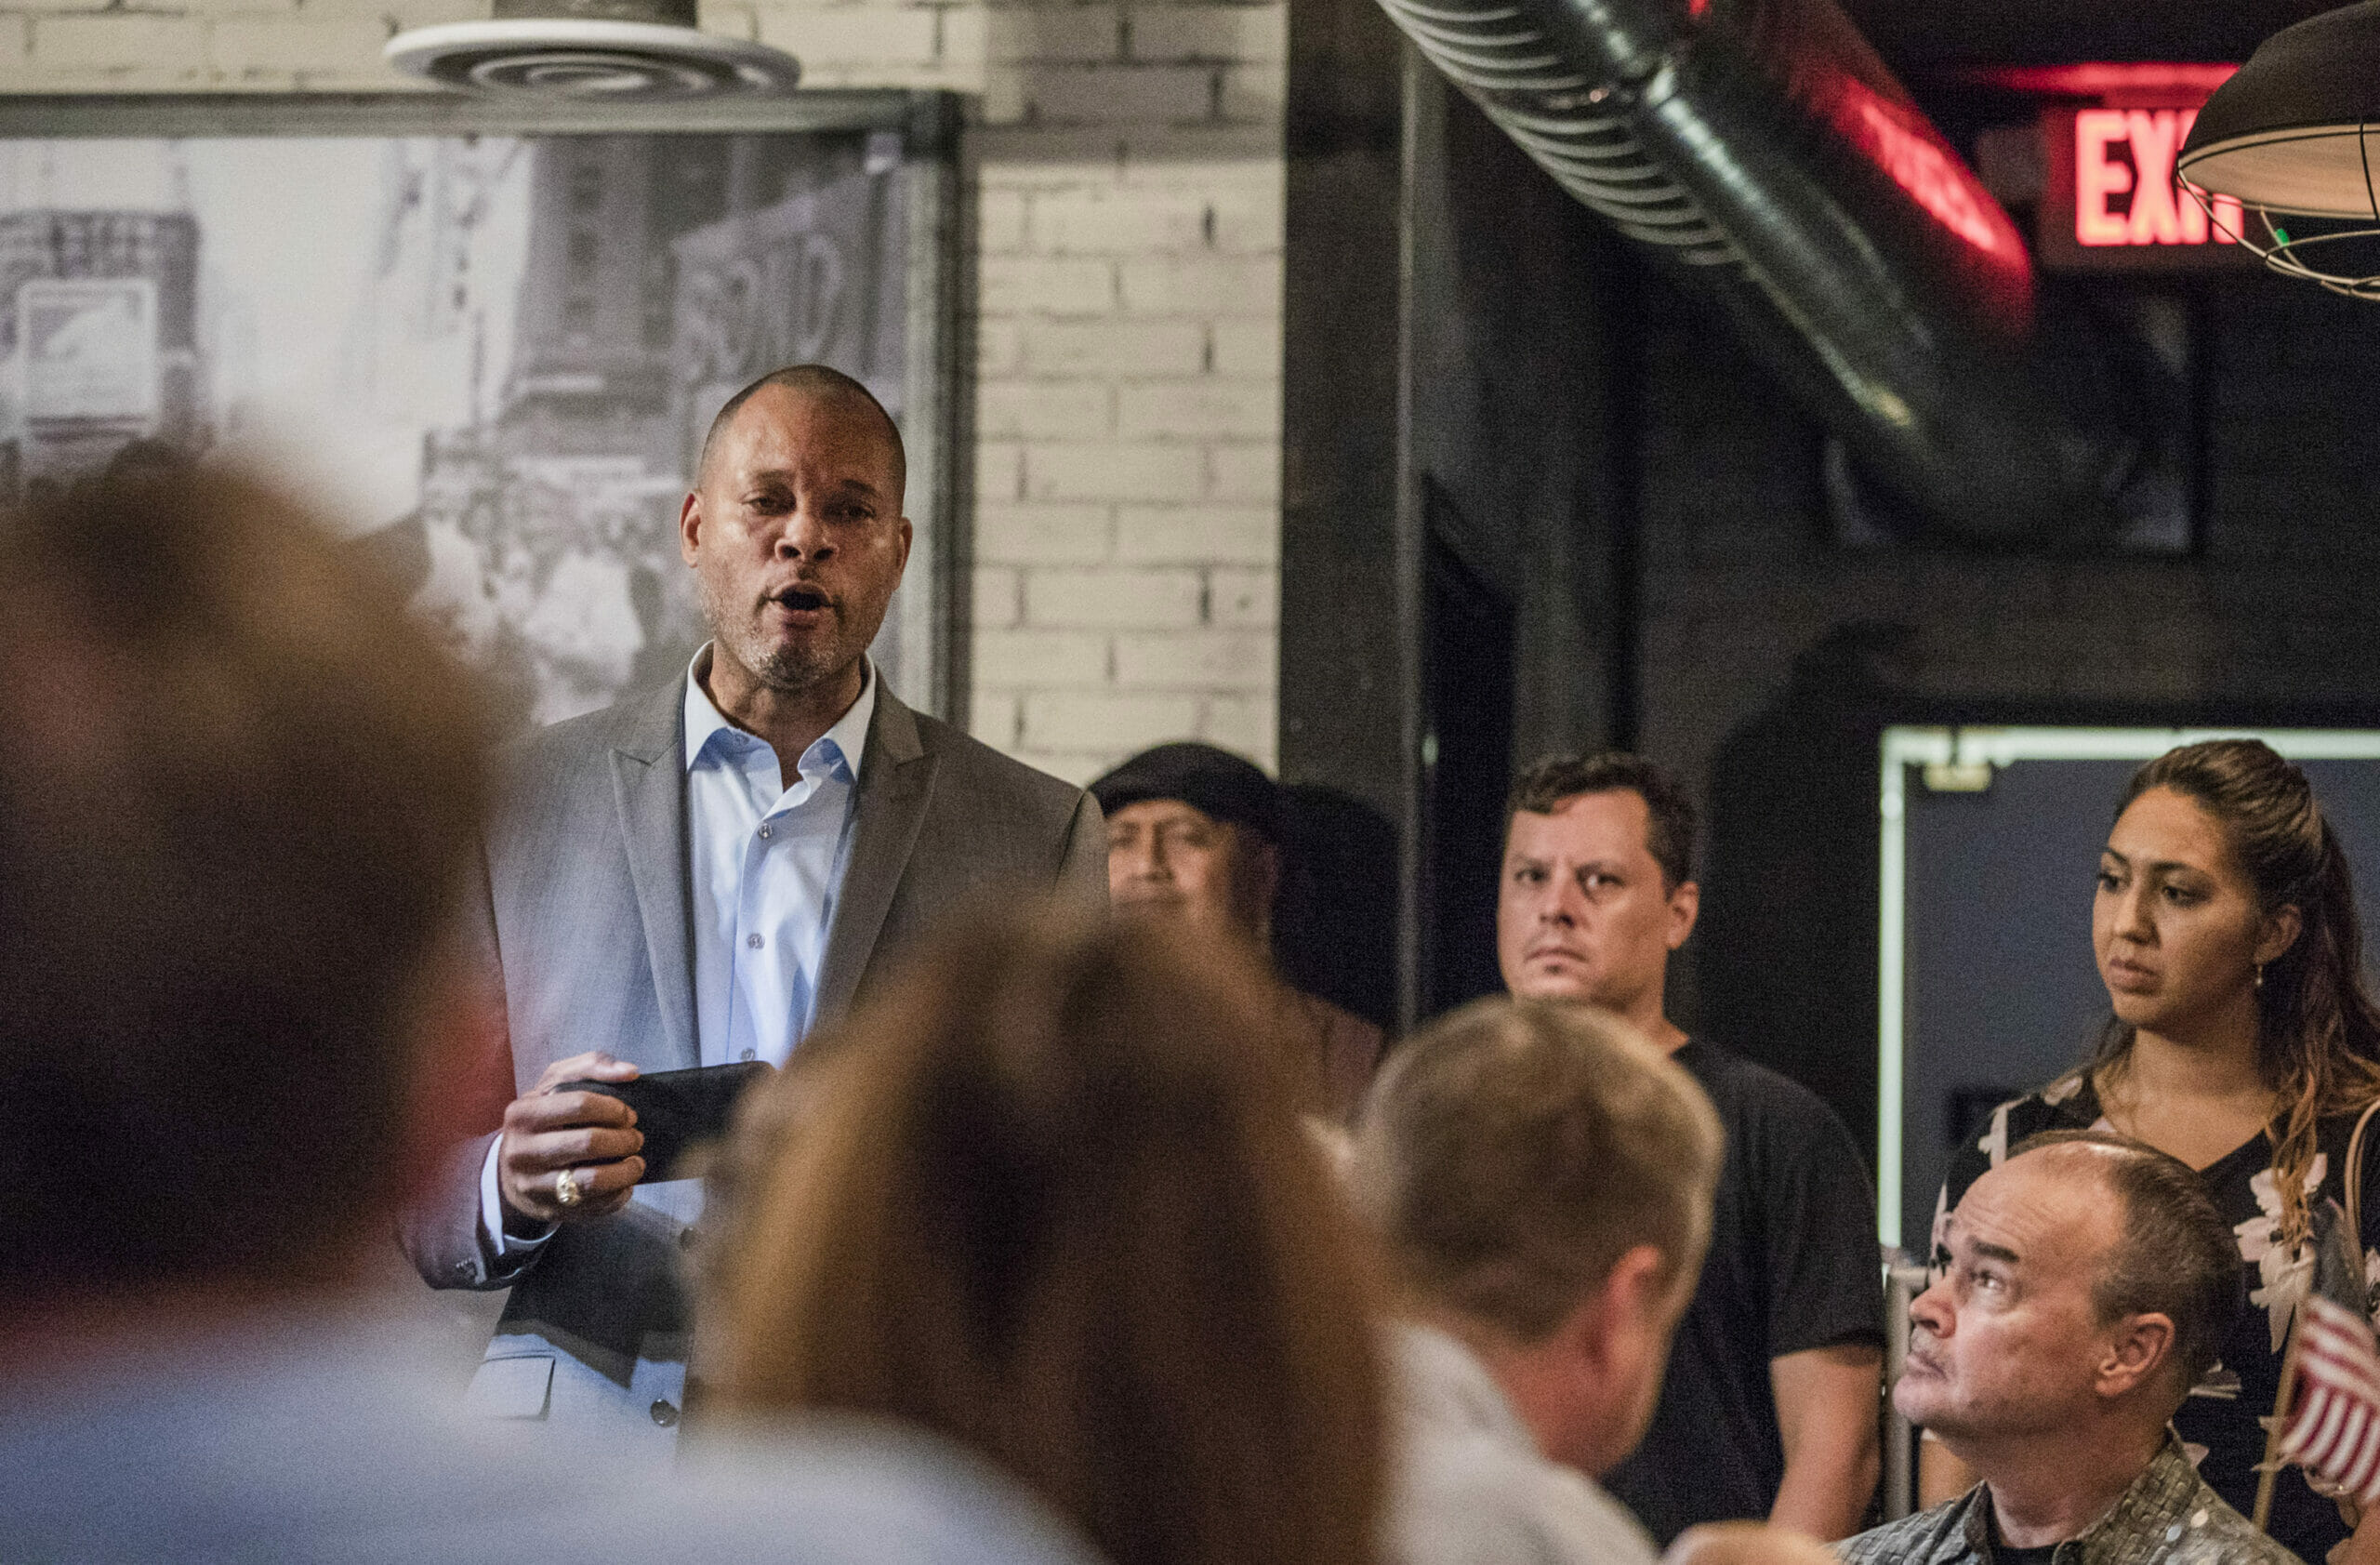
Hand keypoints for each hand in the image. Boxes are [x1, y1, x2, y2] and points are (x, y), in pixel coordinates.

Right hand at [496, 1053, 644, 1228]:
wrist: (510, 1166)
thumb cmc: (542, 1118)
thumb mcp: (555, 1083)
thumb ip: (591, 1065)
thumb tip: (630, 1071)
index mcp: (522, 1114)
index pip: (579, 1104)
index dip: (613, 1108)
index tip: (627, 1114)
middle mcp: (522, 1151)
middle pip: (588, 1143)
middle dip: (624, 1140)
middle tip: (635, 1138)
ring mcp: (533, 1185)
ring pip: (592, 1181)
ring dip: (626, 1171)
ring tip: (636, 1163)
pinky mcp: (548, 1208)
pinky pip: (593, 1206)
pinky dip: (618, 1194)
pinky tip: (624, 1183)